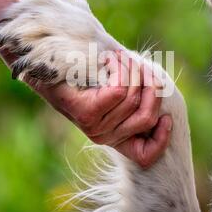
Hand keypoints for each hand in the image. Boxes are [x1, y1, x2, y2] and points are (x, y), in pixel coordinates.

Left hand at [36, 55, 171, 168]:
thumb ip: (134, 92)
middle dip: (151, 84)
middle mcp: (105, 137)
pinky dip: (119, 69)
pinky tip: (108, 60)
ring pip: (133, 97)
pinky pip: (119, 90)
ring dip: (132, 68)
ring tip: (118, 57)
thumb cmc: (81, 74)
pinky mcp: (86, 113)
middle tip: (138, 64)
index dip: (162, 137)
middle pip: (148, 115)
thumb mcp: (113, 87)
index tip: (167, 117)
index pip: (146, 154)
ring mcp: (94, 127)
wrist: (43, 66)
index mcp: (114, 136)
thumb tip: (159, 87)